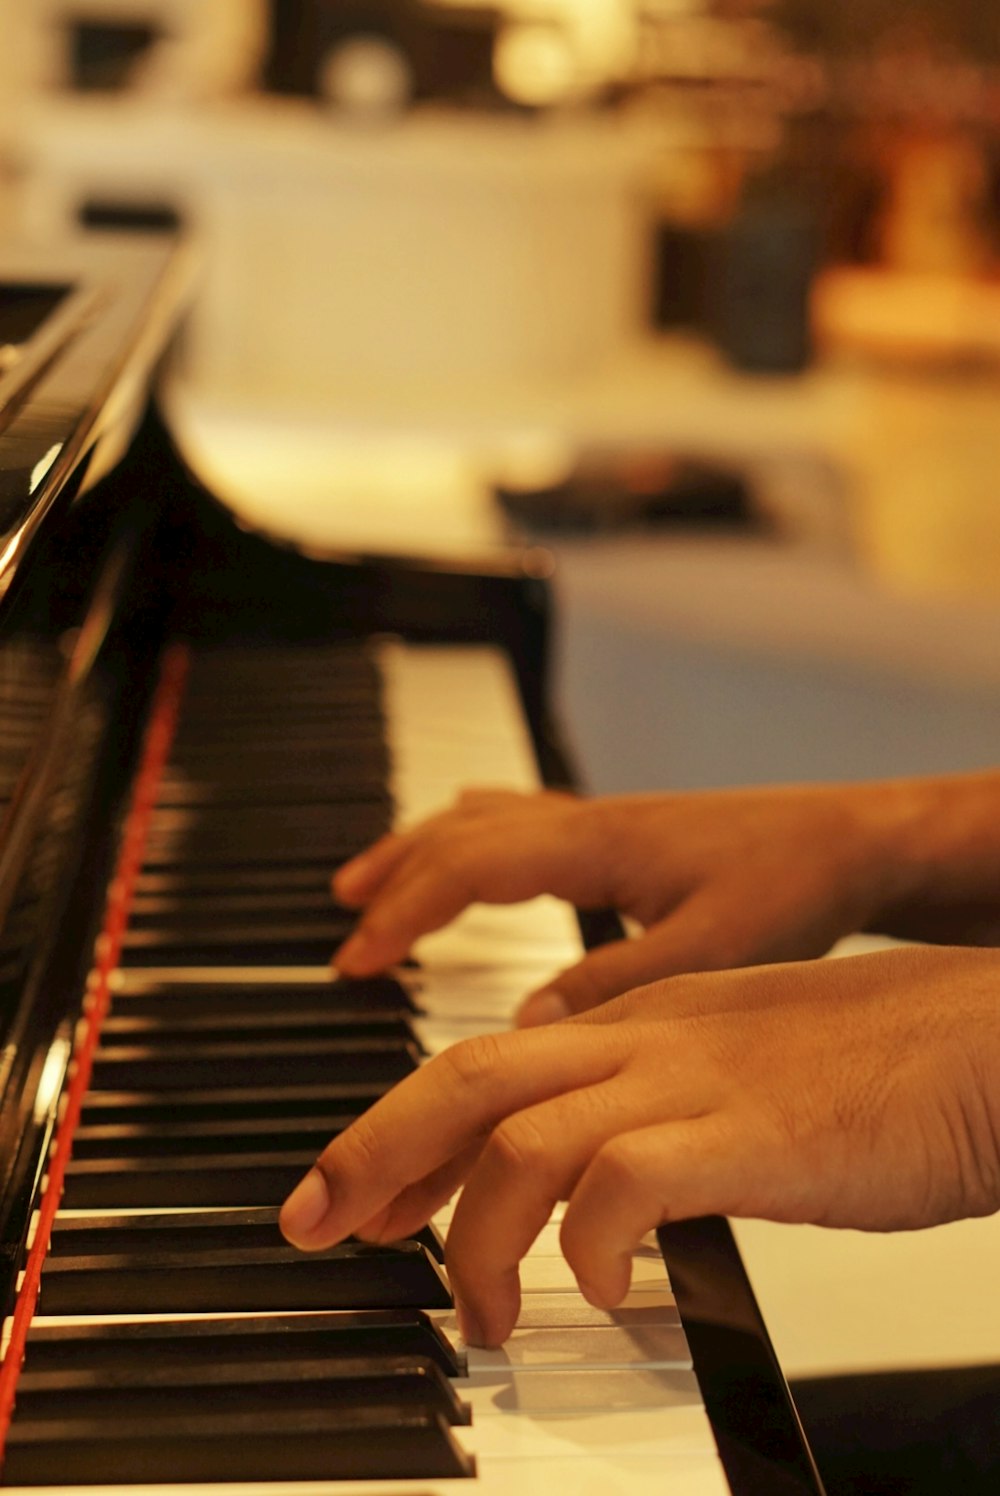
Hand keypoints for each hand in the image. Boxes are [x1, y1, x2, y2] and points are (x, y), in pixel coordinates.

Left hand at [280, 945, 999, 1345]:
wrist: (983, 1038)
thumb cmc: (883, 1070)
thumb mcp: (743, 1077)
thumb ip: (666, 1109)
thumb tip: (606, 1180)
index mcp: (644, 1019)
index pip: (486, 1062)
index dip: (407, 1131)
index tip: (365, 1193)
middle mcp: (647, 1036)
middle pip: (463, 1076)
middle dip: (373, 1153)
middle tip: (315, 1224)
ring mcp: (690, 1078)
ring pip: (517, 1134)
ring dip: (472, 1232)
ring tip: (478, 1312)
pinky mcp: (743, 1134)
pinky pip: (617, 1185)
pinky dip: (585, 1247)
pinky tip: (604, 1292)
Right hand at [332, 777, 968, 1022]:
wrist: (853, 838)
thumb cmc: (794, 883)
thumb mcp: (709, 947)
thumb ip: (615, 982)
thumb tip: (526, 1027)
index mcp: (595, 844)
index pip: (469, 866)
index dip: (405, 910)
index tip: (356, 959)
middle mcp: (586, 822)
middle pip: (459, 834)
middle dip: (392, 878)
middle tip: (343, 930)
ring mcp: (600, 820)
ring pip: (482, 819)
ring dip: (418, 850)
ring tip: (364, 884)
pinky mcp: (619, 831)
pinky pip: (516, 819)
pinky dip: (466, 836)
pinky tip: (460, 840)